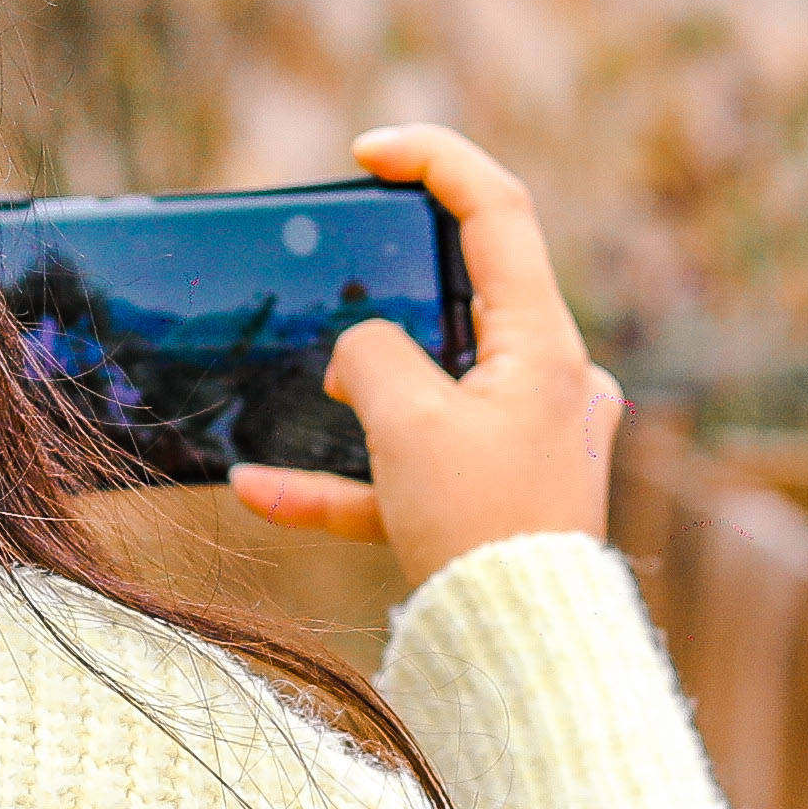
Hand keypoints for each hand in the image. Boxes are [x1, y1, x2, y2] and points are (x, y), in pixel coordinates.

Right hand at [231, 124, 621, 574]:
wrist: (524, 655)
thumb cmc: (481, 527)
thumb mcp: (409, 419)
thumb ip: (371, 355)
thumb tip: (358, 355)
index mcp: (546, 345)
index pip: (498, 212)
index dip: (434, 162)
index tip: (367, 153)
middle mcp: (548, 384)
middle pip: (465, 297)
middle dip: (391, 288)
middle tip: (336, 277)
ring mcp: (524, 444)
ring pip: (431, 389)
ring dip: (363, 392)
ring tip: (309, 394)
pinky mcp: (494, 503)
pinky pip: (411, 474)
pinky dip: (346, 479)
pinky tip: (259, 492)